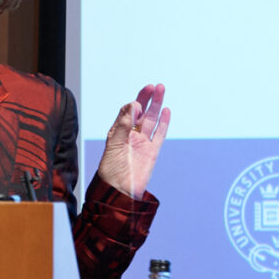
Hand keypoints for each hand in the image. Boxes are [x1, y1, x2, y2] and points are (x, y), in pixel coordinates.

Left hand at [97, 83, 170, 198]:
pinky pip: (159, 134)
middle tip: (153, 86)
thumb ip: (123, 126)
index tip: (136, 104)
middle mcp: (130, 136)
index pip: (126, 113)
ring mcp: (142, 143)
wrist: (120, 192)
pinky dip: (164, 123)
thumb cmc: (111, 171)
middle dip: (146, 99)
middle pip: (140, 113)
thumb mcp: (113, 146)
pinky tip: (167, 110)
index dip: (132, 106)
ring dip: (156, 105)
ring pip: (151, 120)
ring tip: (161, 89)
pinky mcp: (152, 152)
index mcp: (117, 133)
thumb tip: (133, 106)